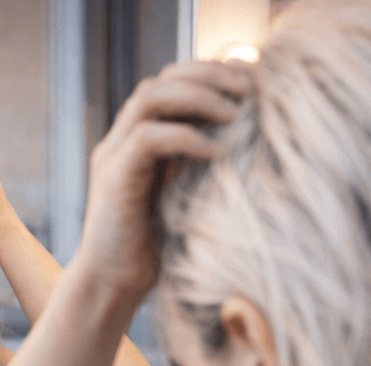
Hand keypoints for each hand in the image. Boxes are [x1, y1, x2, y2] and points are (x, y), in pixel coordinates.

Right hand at [76, 61, 254, 296]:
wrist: (113, 287)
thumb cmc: (157, 251)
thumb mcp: (189, 199)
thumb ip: (205, 169)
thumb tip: (258, 147)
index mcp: (141, 139)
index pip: (173, 82)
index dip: (212, 72)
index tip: (254, 80)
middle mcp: (123, 139)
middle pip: (162, 78)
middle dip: (209, 74)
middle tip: (250, 85)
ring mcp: (114, 155)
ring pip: (150, 97)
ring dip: (197, 97)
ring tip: (234, 113)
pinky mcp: (113, 178)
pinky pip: (147, 138)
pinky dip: (185, 138)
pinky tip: (216, 153)